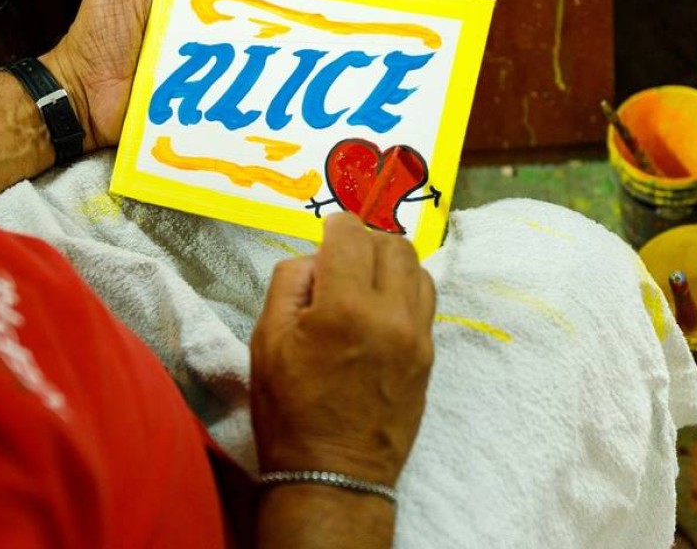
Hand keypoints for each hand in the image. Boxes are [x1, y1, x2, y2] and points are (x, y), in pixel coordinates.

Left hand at [41, 0, 295, 151]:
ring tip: (297, 29)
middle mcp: (193, 27)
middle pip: (240, 8)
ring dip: (268, 39)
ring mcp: (199, 61)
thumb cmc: (92, 39)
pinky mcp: (199, 91)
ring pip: (240, 46)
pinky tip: (273, 72)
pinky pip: (227, 84)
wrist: (79, 94)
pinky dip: (249, 80)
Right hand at [251, 213, 435, 486]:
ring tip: (366, 279)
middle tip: (344, 254)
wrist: (334, 471)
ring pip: (418, 267)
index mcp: (344, 308)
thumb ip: (290, 283)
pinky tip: (383, 304)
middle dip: (366, 239)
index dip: (336, 224)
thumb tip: (316, 256)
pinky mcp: (430, 354)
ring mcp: (417, 335)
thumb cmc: (289, 409)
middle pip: (394, 243)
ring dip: (391, 261)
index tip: (327, 230)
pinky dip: (407, 288)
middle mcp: (390, 314)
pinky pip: (427, 300)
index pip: (351, 235)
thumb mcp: (266, 340)